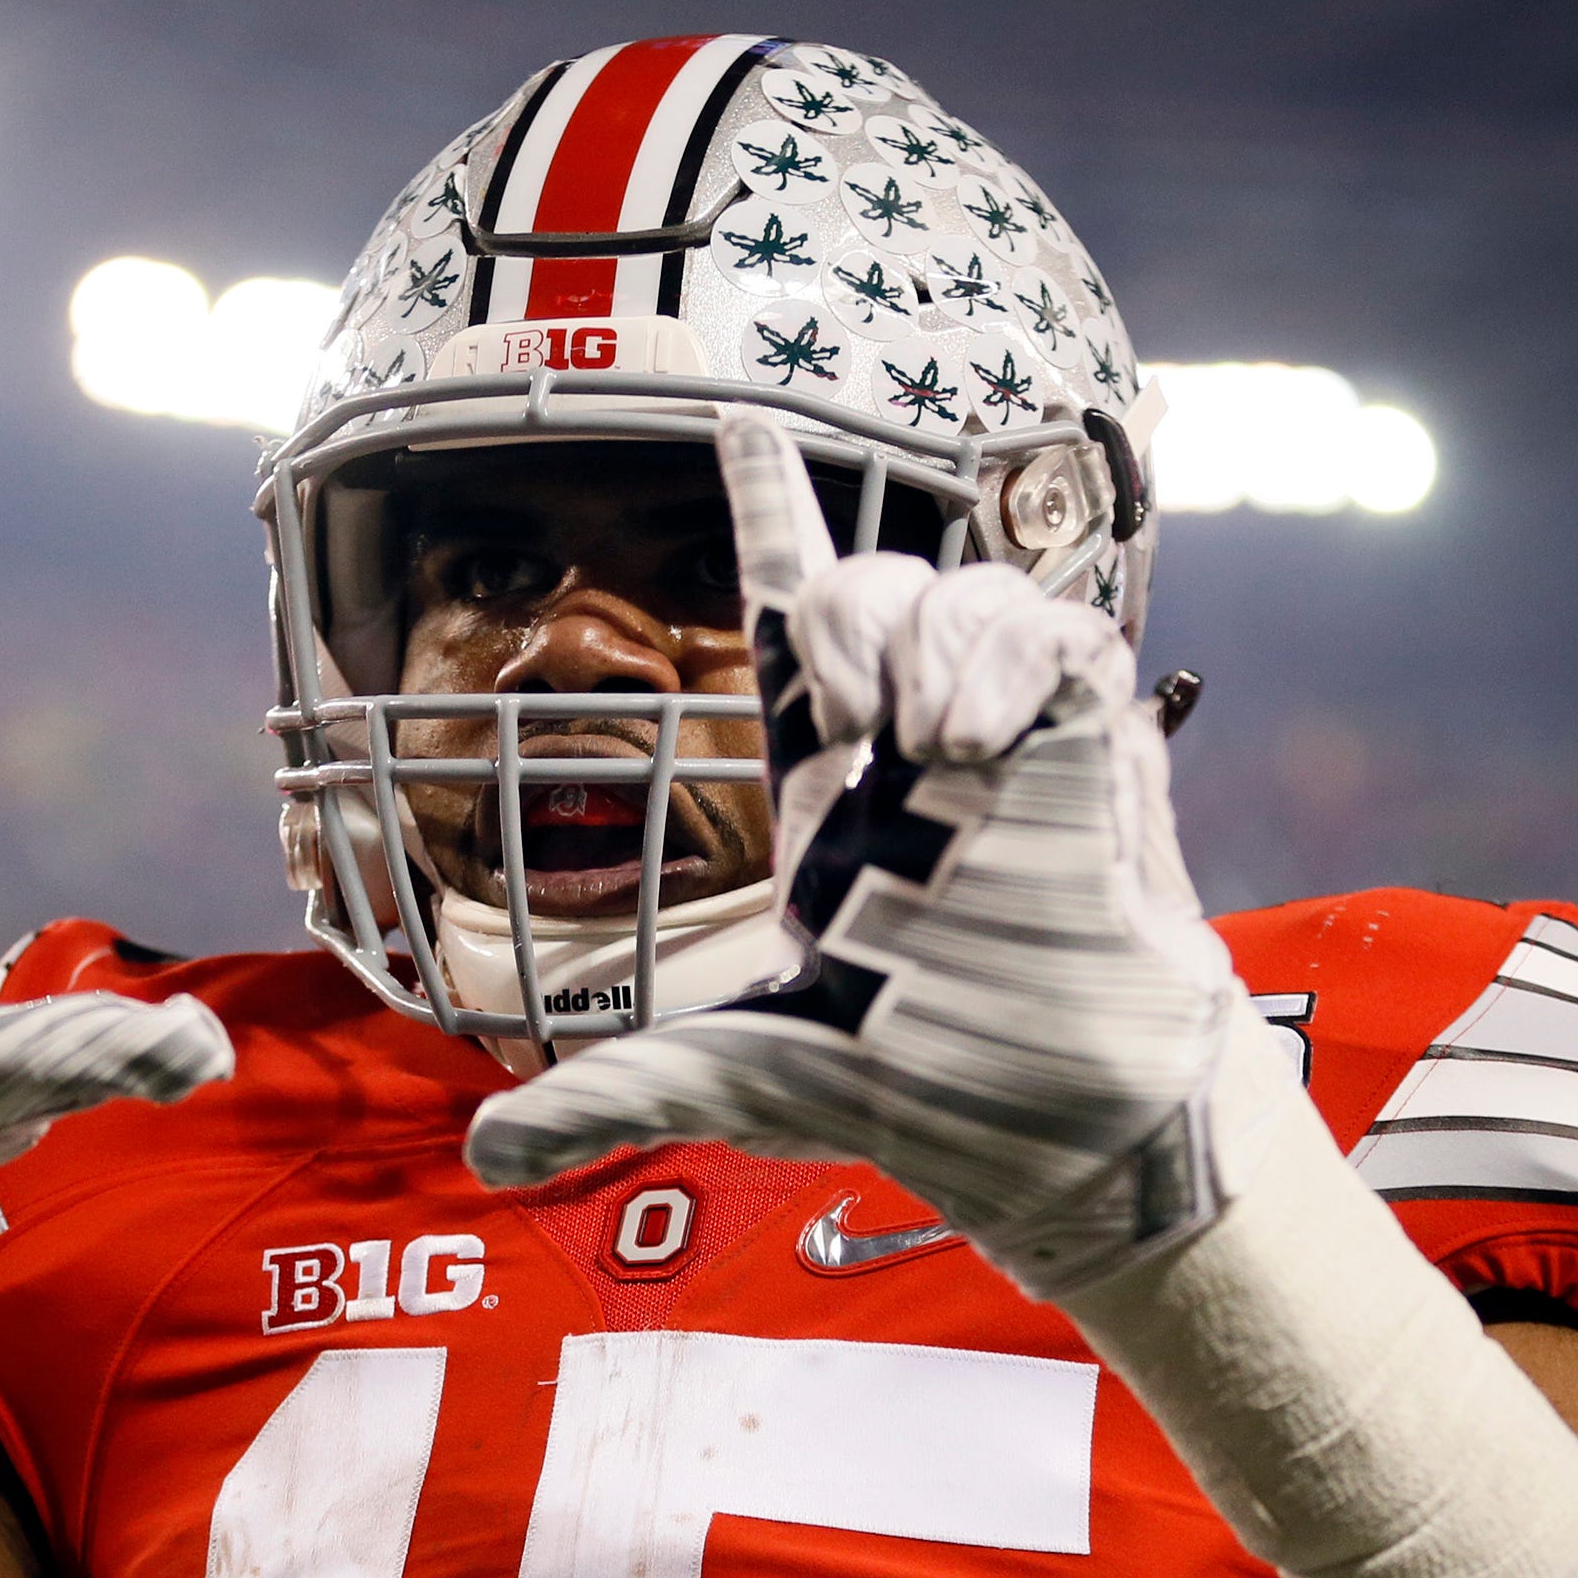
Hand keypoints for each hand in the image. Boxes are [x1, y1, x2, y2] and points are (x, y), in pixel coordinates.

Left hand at [463, 415, 1240, 1297]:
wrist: (1067, 1115)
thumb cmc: (925, 1087)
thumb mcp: (741, 1076)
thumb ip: (615, 1098)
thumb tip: (490, 1157)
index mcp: (829, 785)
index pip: (789, 616)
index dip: (769, 512)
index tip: (739, 421)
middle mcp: (909, 741)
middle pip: (865, 583)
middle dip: (846, 608)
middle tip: (857, 720)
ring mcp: (1005, 732)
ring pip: (955, 588)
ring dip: (928, 643)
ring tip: (936, 751)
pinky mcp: (1086, 737)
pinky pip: (1049, 625)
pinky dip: (1003, 659)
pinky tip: (978, 745)